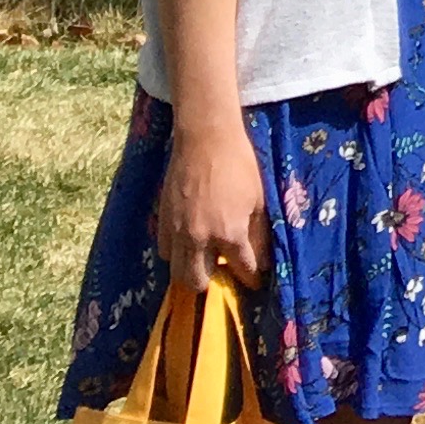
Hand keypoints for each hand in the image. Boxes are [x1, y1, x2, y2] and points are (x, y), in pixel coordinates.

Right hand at [152, 118, 269, 290]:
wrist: (205, 140)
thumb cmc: (240, 166)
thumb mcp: (258, 200)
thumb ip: (258, 234)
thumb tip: (263, 260)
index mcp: (229, 233)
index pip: (242, 270)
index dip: (252, 278)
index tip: (255, 280)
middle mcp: (199, 239)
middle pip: (197, 282)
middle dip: (213, 283)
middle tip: (224, 271)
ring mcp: (177, 232)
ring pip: (176, 272)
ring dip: (191, 271)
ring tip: (205, 260)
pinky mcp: (162, 221)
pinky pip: (165, 251)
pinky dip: (176, 253)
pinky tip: (189, 243)